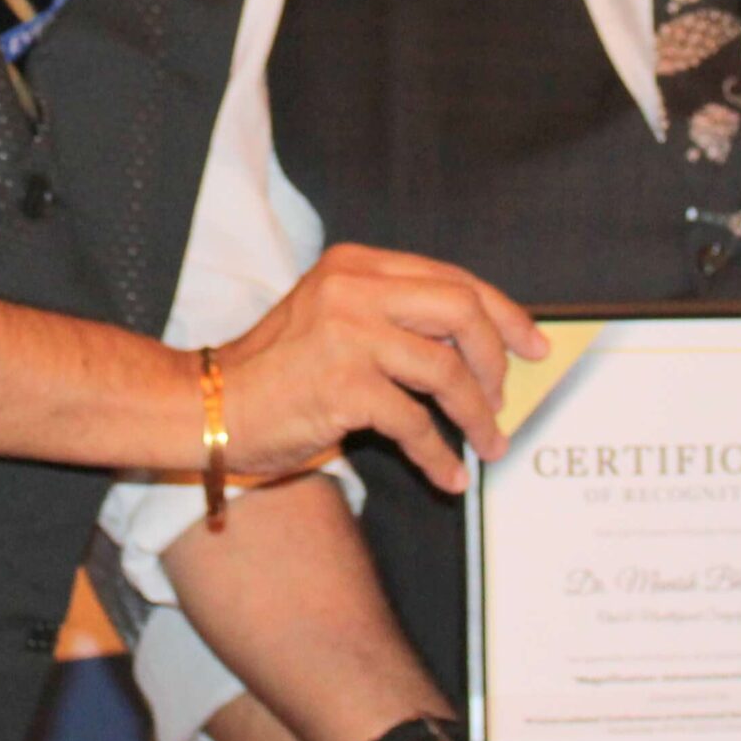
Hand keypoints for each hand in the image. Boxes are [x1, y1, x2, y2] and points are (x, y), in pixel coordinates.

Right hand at [220, 245, 546, 494]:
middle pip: (462, 311)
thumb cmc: (274, 372)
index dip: (504, 314)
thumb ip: (393, 319)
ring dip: (478, 415)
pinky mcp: (342, 385)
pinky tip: (448, 474)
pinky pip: (414, 423)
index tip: (534, 345)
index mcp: (357, 265)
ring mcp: (348, 334)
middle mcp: (354, 289)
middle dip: (498, 359)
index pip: (453, 279)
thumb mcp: (333, 319)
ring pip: (447, 372)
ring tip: (489, 444)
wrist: (206, 406)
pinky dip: (439, 454)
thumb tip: (477, 352)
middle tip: (507, 398)